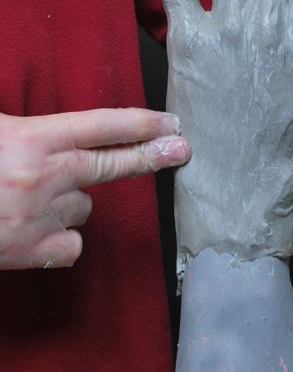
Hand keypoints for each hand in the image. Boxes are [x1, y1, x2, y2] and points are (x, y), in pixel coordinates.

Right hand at [0, 107, 190, 269]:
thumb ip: (30, 131)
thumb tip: (67, 132)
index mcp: (33, 138)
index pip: (102, 125)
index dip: (140, 123)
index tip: (170, 123)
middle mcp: (45, 175)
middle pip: (112, 165)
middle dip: (150, 156)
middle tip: (180, 149)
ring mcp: (41, 216)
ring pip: (83, 206)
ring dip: (69, 201)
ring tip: (30, 197)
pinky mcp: (32, 253)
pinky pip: (71, 246)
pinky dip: (61, 239)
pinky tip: (35, 230)